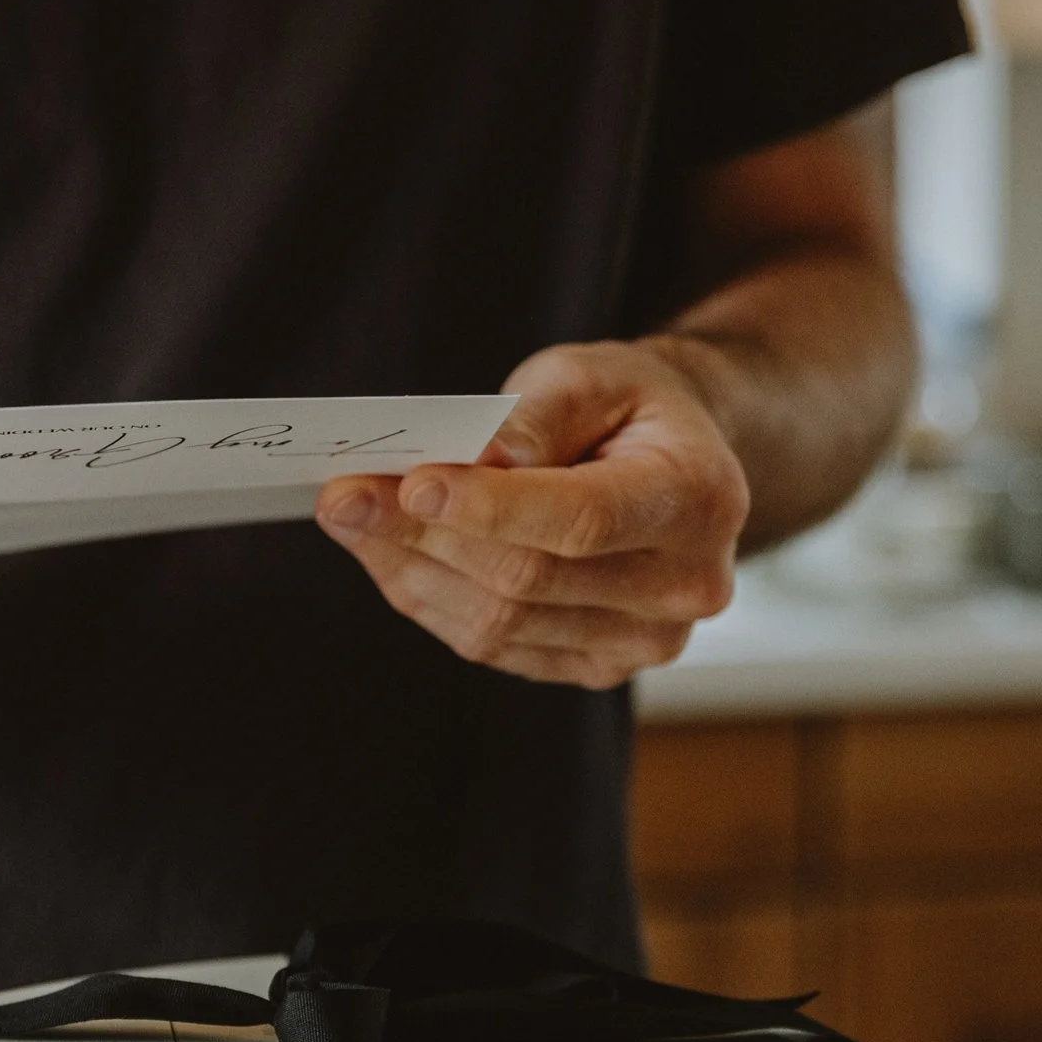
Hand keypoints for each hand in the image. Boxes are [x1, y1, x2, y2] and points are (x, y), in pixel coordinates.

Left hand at [316, 340, 749, 688]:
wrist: (671, 462)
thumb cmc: (623, 406)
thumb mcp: (589, 374)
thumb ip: (538, 415)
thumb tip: (475, 462)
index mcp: (700, 498)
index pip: (584, 519)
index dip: (493, 508)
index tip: (412, 485)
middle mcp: (687, 584)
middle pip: (530, 578)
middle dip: (423, 536)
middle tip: (341, 497)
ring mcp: (646, 640)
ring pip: (501, 623)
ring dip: (409, 571)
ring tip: (350, 518)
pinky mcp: (599, 667)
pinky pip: (495, 647)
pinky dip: (429, 600)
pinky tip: (387, 554)